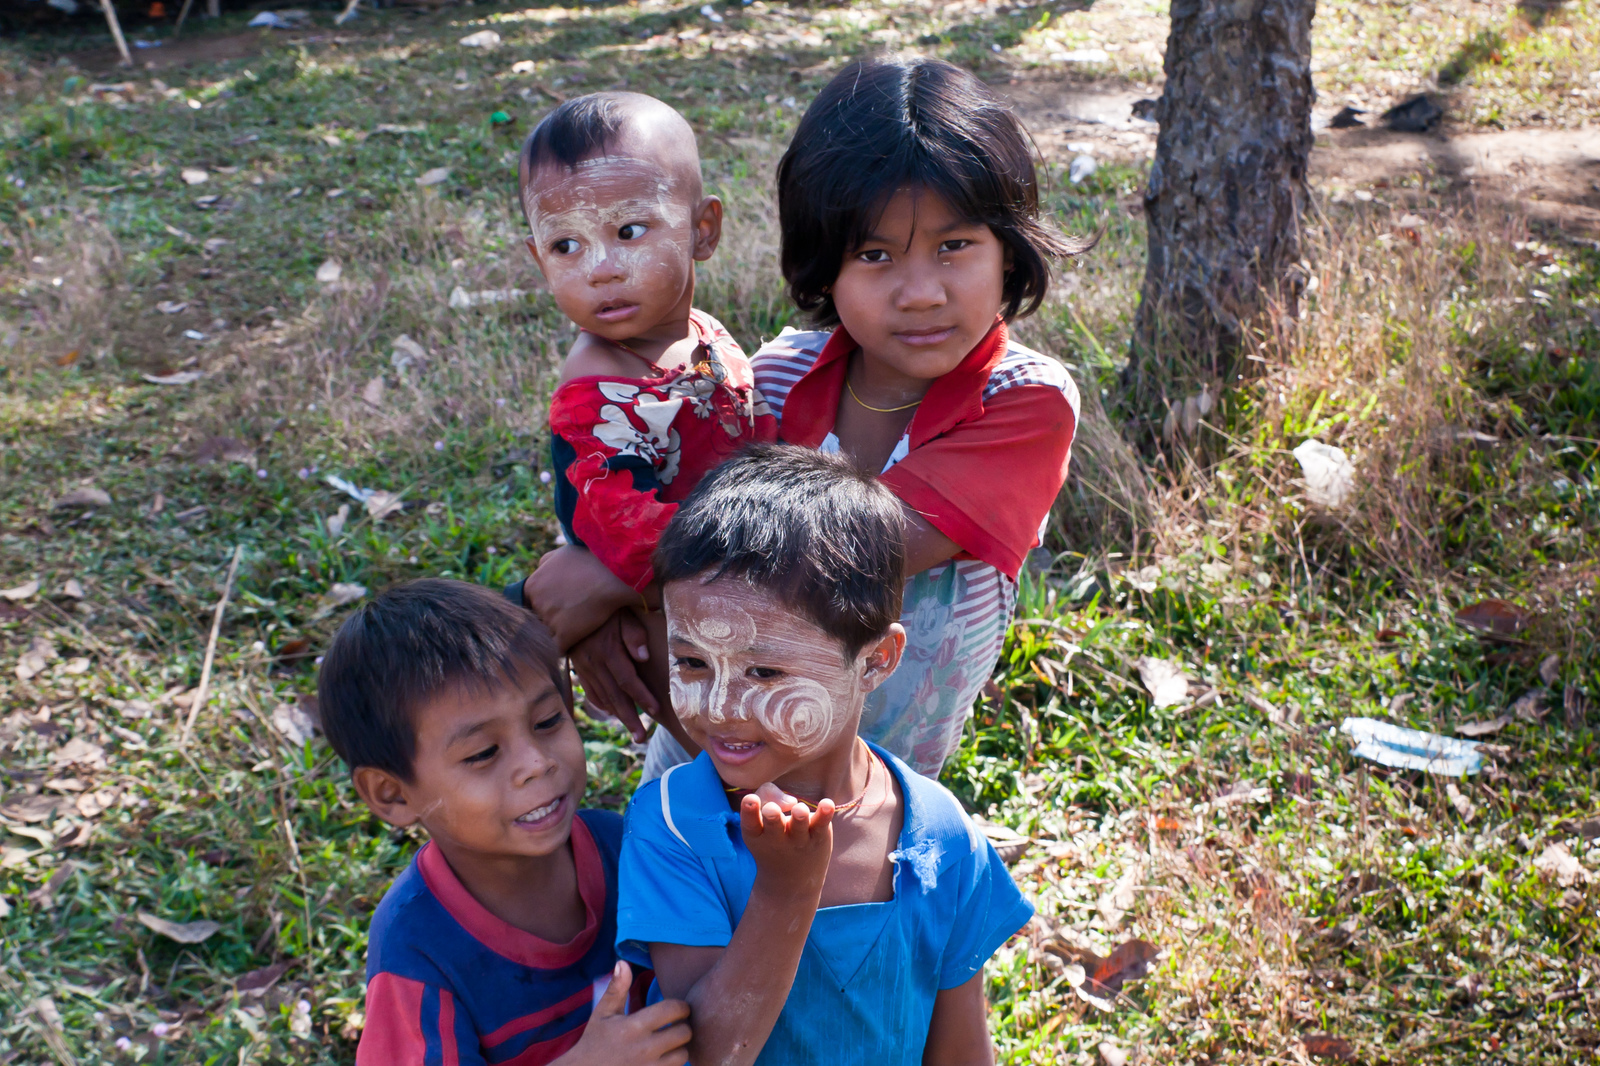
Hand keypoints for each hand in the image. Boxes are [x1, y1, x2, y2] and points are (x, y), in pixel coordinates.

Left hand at [525, 546, 641, 650]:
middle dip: (550, 621)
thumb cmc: (592, 560)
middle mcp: (537, 603)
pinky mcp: (565, 635)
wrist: (615, 574)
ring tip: (574, 631)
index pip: (531, 604)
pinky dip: (564, 648)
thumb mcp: (563, 552)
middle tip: (569, 618)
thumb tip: (538, 569)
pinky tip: (575, 642)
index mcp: (532, 585)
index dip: (546, 607)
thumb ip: (546, 562)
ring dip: (557, 636)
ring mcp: (550, 620)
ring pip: (547, 635)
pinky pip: (558, 649)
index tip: (561, 606)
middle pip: (539, 620)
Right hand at [557, 961, 690, 1065]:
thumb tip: (623, 962)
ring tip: (671, 1044)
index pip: (673, 1009)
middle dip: (683, 1027)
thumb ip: (616, 988)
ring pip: (684, 1055)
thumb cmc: (595, 1042)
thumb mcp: (603, 1013)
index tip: (678, 1009)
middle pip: (685, 1033)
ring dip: (680, 1048)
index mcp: (634, 1026)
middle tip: (676, 1025)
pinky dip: (674, 1064)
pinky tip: (664, 1058)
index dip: (681, 1007)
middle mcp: (645, 1048)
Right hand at [569, 611, 654, 741]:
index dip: (642, 696)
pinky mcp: (578, 667)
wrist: (565, 601)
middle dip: (630, 718)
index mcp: (608, 650)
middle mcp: (594, 663)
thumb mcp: (621, 612)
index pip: (628, 679)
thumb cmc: (602, 606)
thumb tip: (644, 657)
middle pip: (615, 696)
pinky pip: (590, 690)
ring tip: (633, 732)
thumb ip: (633, 634)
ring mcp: (584, 667)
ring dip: (618, 716)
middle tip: (642, 738)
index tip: (656, 710)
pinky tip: (611, 711)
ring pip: (602, 697)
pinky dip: (601, 703)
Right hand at [740, 784, 833, 898]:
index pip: (750, 823)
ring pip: (799, 825)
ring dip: (799, 817)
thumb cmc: (772, 837)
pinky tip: (827, 804)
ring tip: (800, 810)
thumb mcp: (761, 818)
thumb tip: (791, 800)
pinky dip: (825, 814)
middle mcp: (776, 838)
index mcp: (756, 834)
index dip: (748, 811)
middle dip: (773, 816)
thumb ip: (767, 796)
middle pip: (774, 824)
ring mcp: (799, 839)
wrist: (791, 882)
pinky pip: (822, 824)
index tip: (750, 799)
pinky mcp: (818, 837)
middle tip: (771, 810)